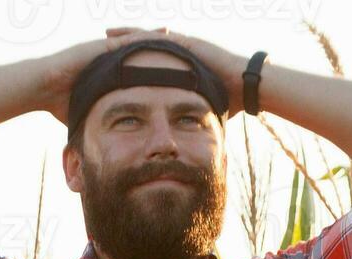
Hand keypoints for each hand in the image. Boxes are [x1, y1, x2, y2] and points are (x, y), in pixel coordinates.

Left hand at [100, 26, 251, 115]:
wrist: (248, 86)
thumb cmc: (232, 99)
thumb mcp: (206, 106)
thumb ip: (196, 112)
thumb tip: (190, 133)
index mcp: (183, 66)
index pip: (153, 60)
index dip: (133, 59)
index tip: (115, 61)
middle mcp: (181, 52)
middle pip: (147, 45)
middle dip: (125, 42)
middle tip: (103, 40)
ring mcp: (185, 45)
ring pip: (150, 37)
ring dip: (128, 35)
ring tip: (108, 33)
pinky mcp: (188, 43)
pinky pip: (160, 39)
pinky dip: (142, 37)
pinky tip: (125, 37)